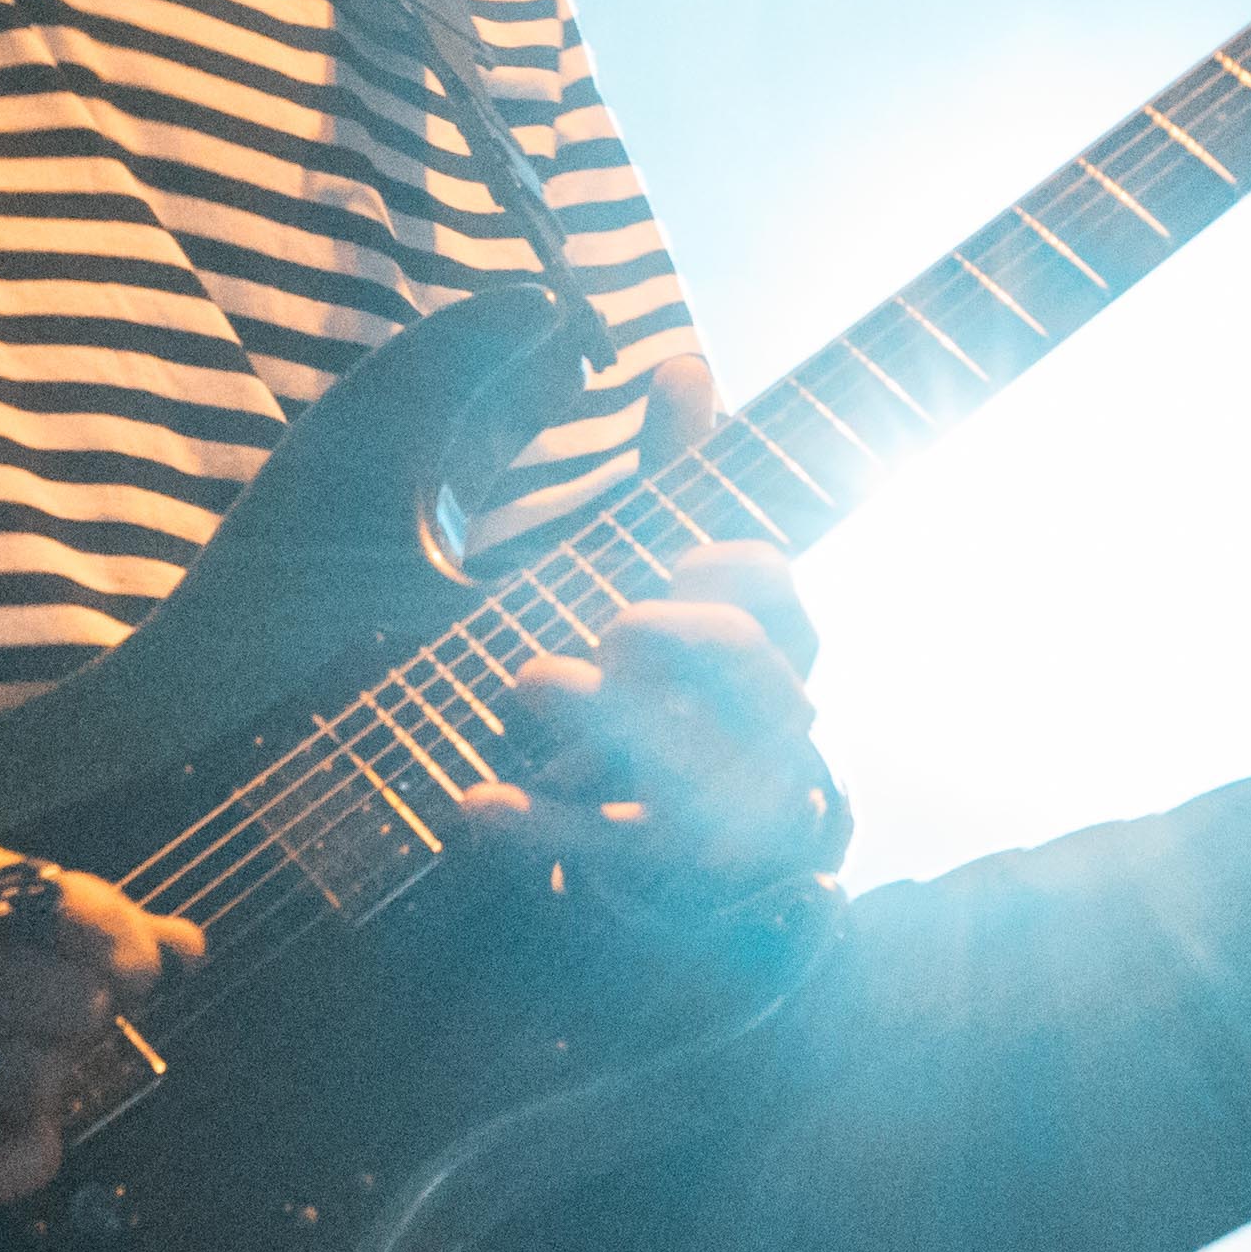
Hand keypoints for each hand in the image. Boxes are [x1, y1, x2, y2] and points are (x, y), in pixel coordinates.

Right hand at [0, 843, 201, 1210]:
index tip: (128, 975)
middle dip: (84, 1021)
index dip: (130, 957)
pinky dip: (23, 1164)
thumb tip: (192, 949)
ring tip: (24, 1066)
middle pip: (73, 1008)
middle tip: (58, 1022)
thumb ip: (89, 915)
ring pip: (33, 1086)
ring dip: (51, 1086)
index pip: (83, 919)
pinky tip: (24, 1138)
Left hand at [456, 355, 834, 902]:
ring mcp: (715, 819)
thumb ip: (664, 477)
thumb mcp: (621, 565)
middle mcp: (756, 733)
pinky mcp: (655, 887)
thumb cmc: (605, 678)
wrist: (556, 833)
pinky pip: (618, 862)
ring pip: (711, 776)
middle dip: (691, 639)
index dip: (725, 568)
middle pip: (768, 679)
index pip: (776, 592)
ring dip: (622, 724)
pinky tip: (474, 803)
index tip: (664, 558)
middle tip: (610, 622)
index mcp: (755, 647)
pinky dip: (546, 833)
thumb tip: (686, 364)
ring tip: (531, 680)